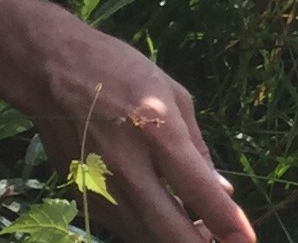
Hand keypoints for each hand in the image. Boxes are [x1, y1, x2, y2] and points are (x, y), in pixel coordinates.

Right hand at [0, 0, 255, 241]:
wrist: (51, 72)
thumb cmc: (121, 72)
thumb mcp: (173, 94)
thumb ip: (198, 147)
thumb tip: (222, 191)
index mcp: (156, 128)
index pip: (197, 188)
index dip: (226, 221)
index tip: (246, 239)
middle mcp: (127, 165)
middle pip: (169, 229)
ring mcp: (100, 186)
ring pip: (146, 236)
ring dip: (176, 238)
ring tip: (198, 230)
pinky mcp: (83, 198)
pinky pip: (126, 227)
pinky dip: (150, 229)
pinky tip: (166, 216)